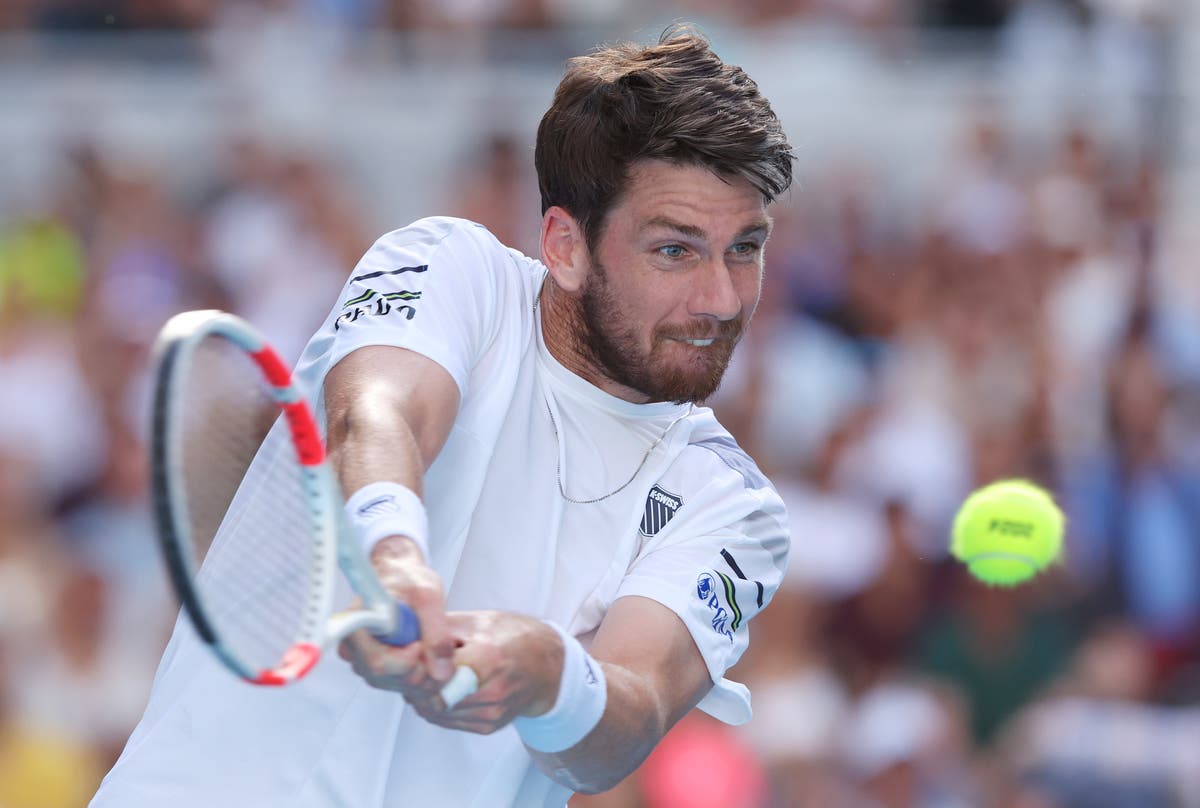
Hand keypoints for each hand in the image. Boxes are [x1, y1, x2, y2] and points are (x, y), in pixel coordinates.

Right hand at [338, 535, 456, 696]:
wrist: (402, 577)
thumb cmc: (408, 578)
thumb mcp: (428, 595)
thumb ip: (436, 632)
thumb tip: (441, 671)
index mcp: (356, 625)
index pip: (378, 662)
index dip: (406, 661)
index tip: (421, 644)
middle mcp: (353, 648)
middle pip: (386, 678)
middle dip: (420, 671)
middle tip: (439, 652)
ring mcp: (363, 661)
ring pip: (394, 685)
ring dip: (423, 677)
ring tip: (438, 652)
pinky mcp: (377, 668)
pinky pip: (400, 685)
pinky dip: (421, 679)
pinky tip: (432, 660)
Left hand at [407, 611, 564, 733]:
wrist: (546, 665)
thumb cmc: (513, 636)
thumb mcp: (478, 620)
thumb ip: (441, 629)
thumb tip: (407, 633)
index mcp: (488, 657)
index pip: (436, 673)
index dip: (416, 667)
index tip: (408, 657)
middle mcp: (492, 690)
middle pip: (434, 697)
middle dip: (415, 684)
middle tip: (408, 669)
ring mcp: (491, 712)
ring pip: (437, 713)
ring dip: (422, 697)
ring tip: (422, 677)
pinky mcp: (489, 725)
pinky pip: (448, 721)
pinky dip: (436, 707)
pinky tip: (439, 689)